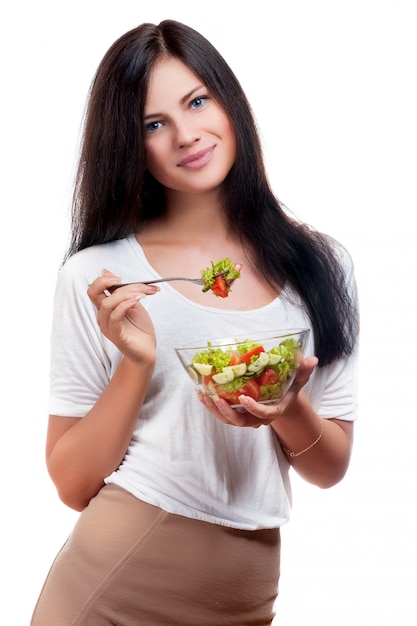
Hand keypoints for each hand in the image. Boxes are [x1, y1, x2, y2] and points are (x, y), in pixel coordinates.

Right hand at [87, 270, 157, 363]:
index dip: (103, 279)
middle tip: (121, 279)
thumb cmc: (139, 328)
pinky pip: (115, 318)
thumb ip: (124, 291)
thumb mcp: (134, 303)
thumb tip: (107, 272)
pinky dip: (124, 306)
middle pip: (93, 293)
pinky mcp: (116, 335)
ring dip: (124, 294)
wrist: (147, 349)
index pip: (94, 289)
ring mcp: (108, 326)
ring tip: (140, 293)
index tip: (119, 276)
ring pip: (107, 304)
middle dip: (105, 282)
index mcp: (106, 308)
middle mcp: (103, 316)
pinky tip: (136, 301)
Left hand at [197, 356, 317, 427]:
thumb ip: (303, 370)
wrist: (283, 400)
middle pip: (241, 422)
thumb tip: (312, 359)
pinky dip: (210, 405)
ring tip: (203, 395)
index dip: (253, 408)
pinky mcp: (237, 414)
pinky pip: (222, 414)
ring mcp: (246, 418)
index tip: (243, 398)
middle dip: (227, 412)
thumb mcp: (298, 379)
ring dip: (214, 409)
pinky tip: (201, 393)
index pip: (263, 414)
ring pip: (228, 420)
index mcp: (273, 410)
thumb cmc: (289, 388)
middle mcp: (258, 418)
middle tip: (216, 398)